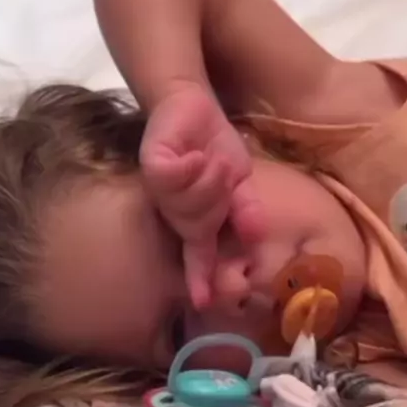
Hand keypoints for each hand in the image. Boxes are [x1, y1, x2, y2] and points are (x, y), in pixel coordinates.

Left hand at [139, 83, 262, 307]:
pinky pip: (175, 179)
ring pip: (190, 206)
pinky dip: (193, 168)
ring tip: (210, 159)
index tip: (204, 302)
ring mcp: (160, 191)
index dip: (201, 277)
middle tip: (226, 177)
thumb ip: (247, 211)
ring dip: (211, 182)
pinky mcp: (151, 165)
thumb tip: (255, 236)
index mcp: (195, 220)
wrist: (193, 105)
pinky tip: (195, 156)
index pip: (197, 254)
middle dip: (219, 206)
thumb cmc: (215, 146)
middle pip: (199, 229)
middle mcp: (174, 212)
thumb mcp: (241, 183)